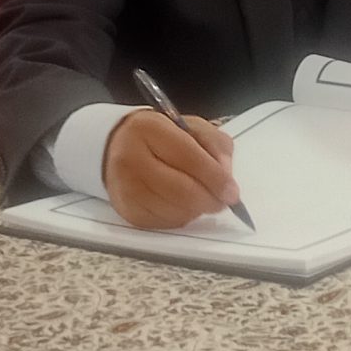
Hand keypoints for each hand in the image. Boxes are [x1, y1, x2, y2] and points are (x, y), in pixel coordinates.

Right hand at [104, 110, 239, 229]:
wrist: (118, 147)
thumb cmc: (160, 137)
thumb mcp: (191, 127)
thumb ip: (216, 145)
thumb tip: (226, 178)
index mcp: (150, 129)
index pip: (190, 159)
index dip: (216, 179)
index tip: (232, 192)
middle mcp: (131, 158)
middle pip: (182, 191)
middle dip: (209, 200)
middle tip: (221, 201)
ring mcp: (126, 187)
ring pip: (175, 211)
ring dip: (196, 210)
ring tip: (199, 197)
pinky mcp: (126, 210)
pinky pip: (164, 223)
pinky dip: (181, 217)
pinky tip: (181, 204)